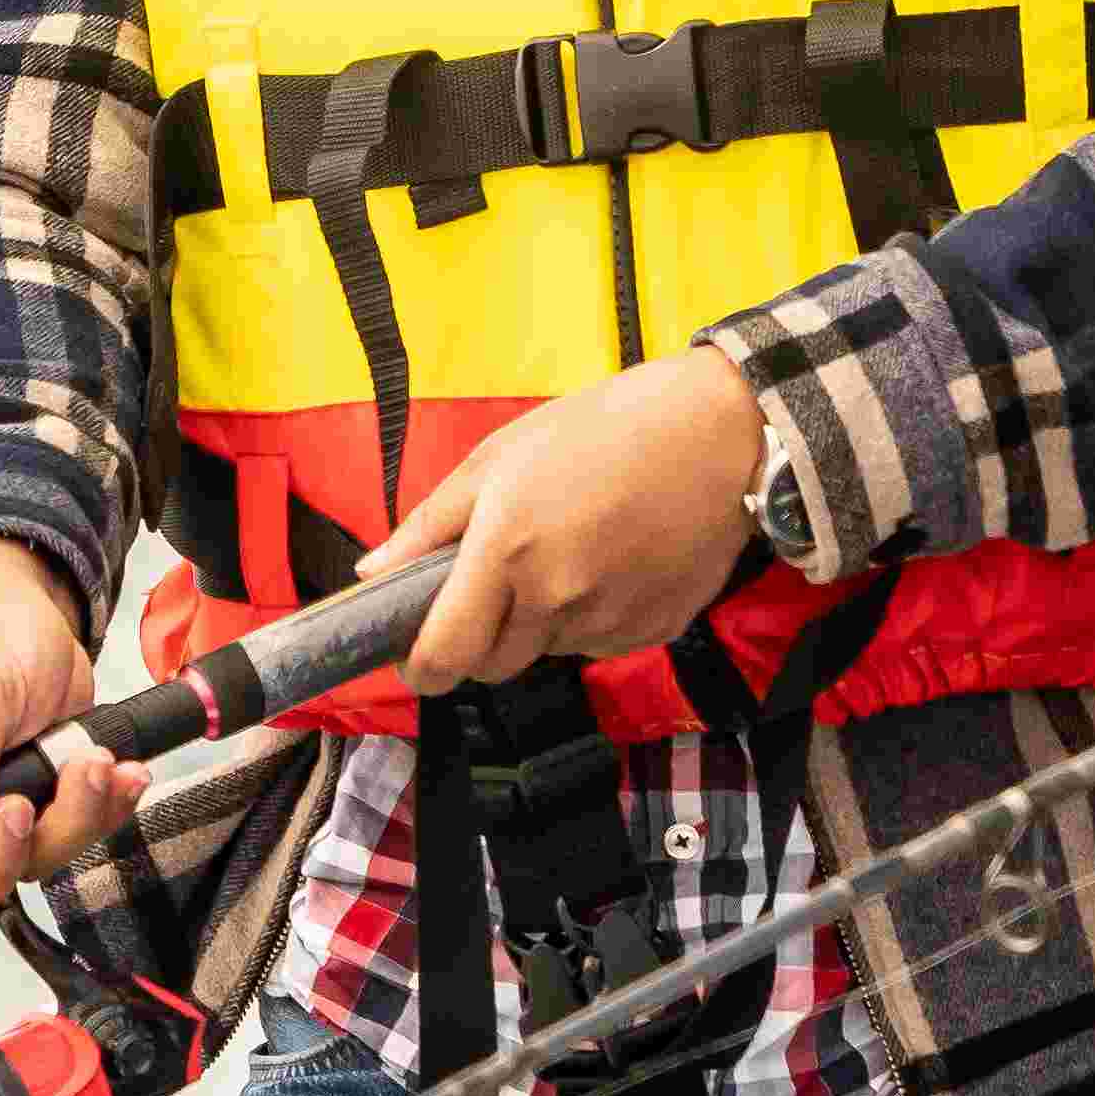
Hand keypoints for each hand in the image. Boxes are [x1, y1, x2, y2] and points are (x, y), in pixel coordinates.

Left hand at [379, 349, 772, 692]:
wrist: (723, 432)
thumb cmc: (607, 427)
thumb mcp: (502, 455)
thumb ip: (430, 524)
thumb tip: (372, 573)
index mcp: (507, 550)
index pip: (444, 654)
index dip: (420, 668)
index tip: (415, 657)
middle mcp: (556, 598)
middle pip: (493, 665)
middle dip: (482, 637)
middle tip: (500, 580)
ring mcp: (609, 620)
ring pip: (548, 651)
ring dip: (542, 621)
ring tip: (573, 548)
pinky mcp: (653, 629)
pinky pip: (599, 643)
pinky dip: (593, 616)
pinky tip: (615, 560)